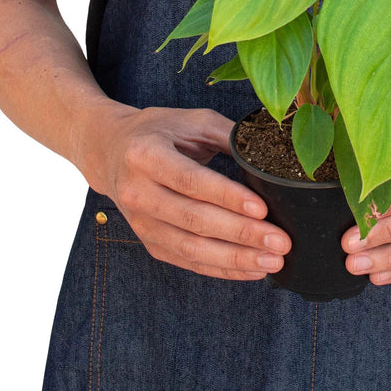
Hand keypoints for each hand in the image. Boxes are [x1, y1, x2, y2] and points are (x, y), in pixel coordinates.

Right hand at [83, 105, 290, 280]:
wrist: (111, 151)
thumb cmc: (160, 131)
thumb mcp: (193, 120)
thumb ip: (230, 134)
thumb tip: (272, 153)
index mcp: (146, 154)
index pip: (191, 181)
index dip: (227, 197)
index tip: (262, 209)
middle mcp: (137, 192)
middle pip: (193, 219)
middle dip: (241, 234)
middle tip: (280, 242)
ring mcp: (141, 222)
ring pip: (191, 248)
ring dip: (235, 259)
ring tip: (273, 262)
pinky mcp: (149, 242)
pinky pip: (188, 262)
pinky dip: (221, 269)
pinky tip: (252, 270)